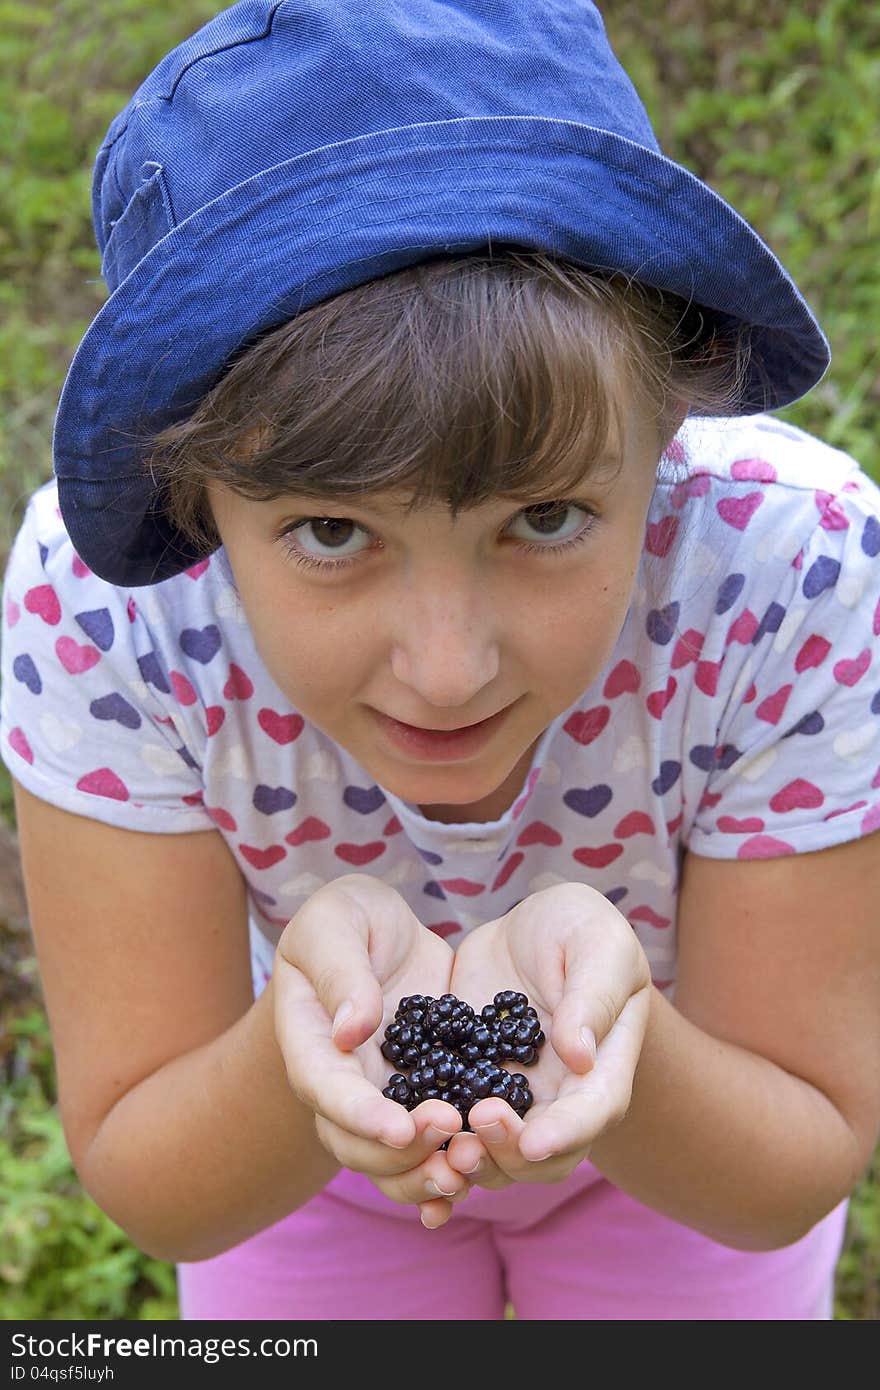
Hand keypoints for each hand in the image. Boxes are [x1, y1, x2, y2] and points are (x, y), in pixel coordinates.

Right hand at [273, 873, 471, 1225]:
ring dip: (424, 1175)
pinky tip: (472, 1186)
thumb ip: (341, 971)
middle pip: (355, 1143)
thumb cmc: (347, 918)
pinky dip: (444, 1175)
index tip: (398, 1128)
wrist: (381, 929)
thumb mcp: (336, 921)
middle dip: (400, 1152)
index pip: (325, 1087)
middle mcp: (341, 1083)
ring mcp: (381, 1097)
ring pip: (390, 1162)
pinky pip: (425, 1151)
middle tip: (450, 1129)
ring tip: (467, 1167)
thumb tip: (353, 1031)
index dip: (358, 1114)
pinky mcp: (422, 1097)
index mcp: (311, 1041)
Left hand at [443, 882, 651, 1187]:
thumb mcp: (598, 945)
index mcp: (601, 1067)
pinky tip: (399, 1145)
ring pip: (493, 1155)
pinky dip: (428, 1147)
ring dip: (468, 1160)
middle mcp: (557, 1098)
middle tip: (474, 1126)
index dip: (566, 1133)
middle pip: (541, 1154)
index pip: (594, 1112)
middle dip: (507, 1153)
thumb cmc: (580, 928)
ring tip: (436, 1139)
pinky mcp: (463, 1085)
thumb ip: (594, 997)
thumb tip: (580, 1056)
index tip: (533, 1142)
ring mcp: (507, 1098)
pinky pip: (449, 1127)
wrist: (527, 927)